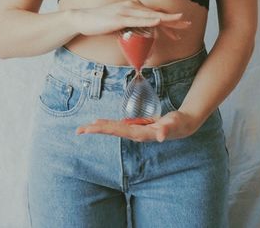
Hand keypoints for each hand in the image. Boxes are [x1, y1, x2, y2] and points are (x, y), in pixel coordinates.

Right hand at [71, 0, 190, 39]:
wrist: (84, 20)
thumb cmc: (101, 24)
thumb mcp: (120, 26)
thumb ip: (131, 29)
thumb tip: (138, 37)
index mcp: (134, 8)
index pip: (155, 15)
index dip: (168, 22)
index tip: (179, 29)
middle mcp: (133, 7)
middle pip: (157, 14)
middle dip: (173, 20)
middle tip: (188, 24)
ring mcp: (127, 11)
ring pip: (151, 16)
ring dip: (166, 19)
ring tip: (180, 22)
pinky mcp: (120, 18)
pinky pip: (137, 20)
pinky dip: (149, 20)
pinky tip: (159, 21)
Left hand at [75, 110, 199, 142]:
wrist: (181, 126)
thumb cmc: (177, 124)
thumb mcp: (174, 124)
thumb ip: (167, 129)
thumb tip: (161, 136)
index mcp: (141, 134)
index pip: (119, 131)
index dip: (105, 129)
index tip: (91, 127)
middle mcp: (135, 134)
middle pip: (113, 131)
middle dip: (96, 130)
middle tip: (78, 130)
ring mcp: (135, 132)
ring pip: (114, 129)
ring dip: (99, 129)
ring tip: (85, 128)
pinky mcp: (136, 128)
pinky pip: (119, 126)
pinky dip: (108, 125)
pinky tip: (100, 124)